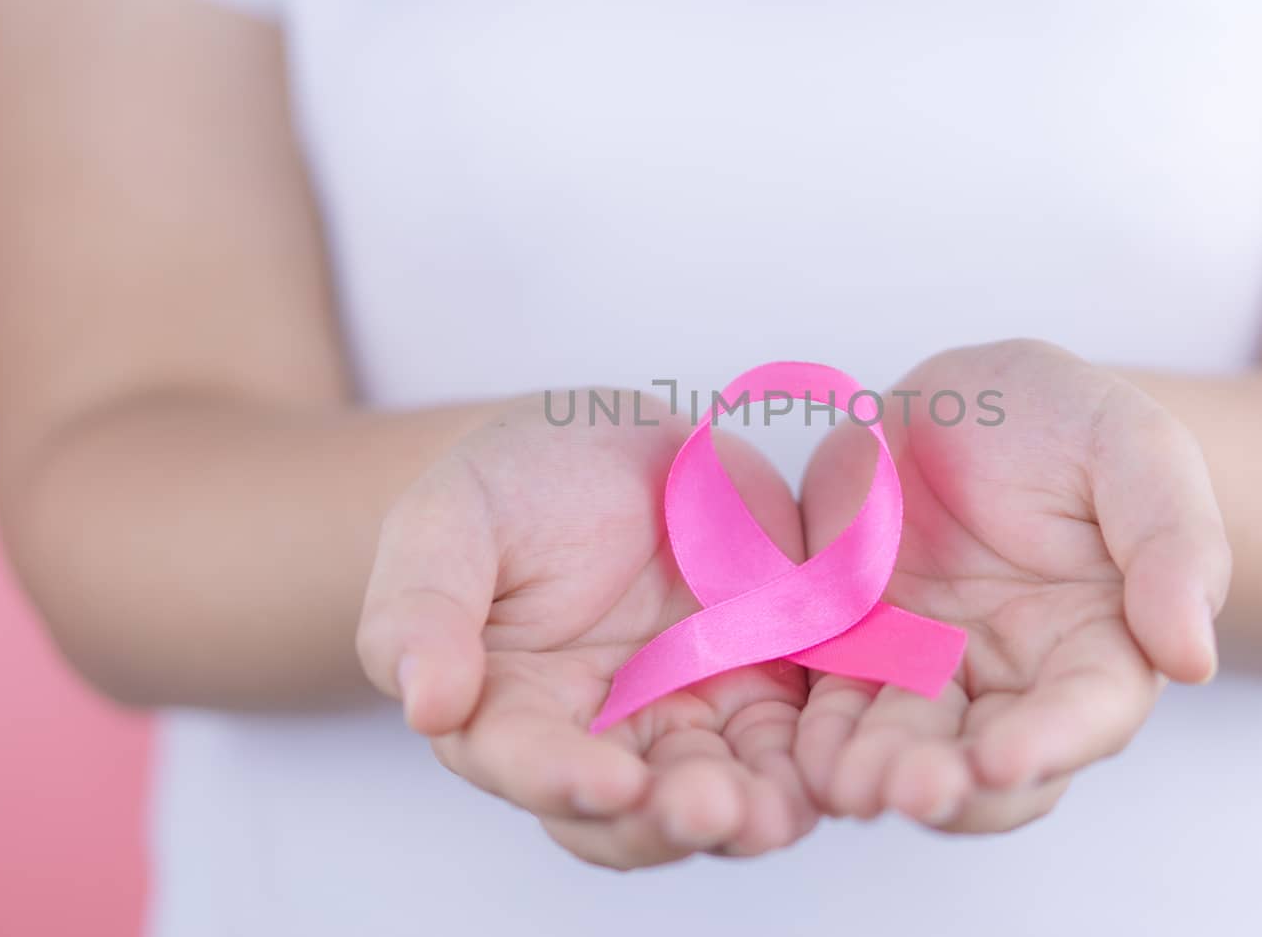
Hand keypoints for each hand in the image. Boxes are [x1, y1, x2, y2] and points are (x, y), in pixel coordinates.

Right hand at [356, 394, 816, 868]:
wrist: (607, 443)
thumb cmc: (510, 486)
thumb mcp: (449, 522)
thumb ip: (422, 608)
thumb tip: (424, 703)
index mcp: (511, 711)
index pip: (530, 765)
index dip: (565, 780)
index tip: (611, 782)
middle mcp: (602, 737)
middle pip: (635, 811)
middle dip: (674, 819)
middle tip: (715, 811)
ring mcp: (689, 715)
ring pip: (722, 792)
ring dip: (753, 811)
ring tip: (781, 811)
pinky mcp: (764, 683)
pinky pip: (793, 738)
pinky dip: (814, 760)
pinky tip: (839, 764)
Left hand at [794, 341, 1229, 831]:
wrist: (963, 402)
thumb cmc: (1066, 422)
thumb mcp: (1135, 449)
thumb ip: (1174, 542)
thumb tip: (1191, 658)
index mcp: (1098, 644)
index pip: (1088, 712)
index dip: (1050, 742)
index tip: (1003, 761)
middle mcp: (1012, 681)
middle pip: (990, 767)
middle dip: (952, 787)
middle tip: (909, 791)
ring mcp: (926, 672)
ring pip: (905, 748)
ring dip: (876, 775)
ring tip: (848, 784)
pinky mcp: (851, 652)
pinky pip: (831, 705)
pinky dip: (814, 735)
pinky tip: (797, 752)